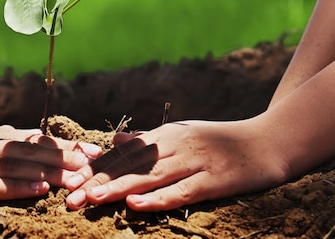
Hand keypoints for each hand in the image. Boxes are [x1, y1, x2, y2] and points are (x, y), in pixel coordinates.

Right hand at [0, 123, 103, 202]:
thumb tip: (26, 136)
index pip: (28, 138)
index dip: (60, 144)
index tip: (89, 150)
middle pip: (26, 150)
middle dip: (62, 157)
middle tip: (93, 164)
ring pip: (13, 166)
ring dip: (47, 172)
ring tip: (77, 178)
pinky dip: (16, 187)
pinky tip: (39, 190)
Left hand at [65, 118, 289, 210]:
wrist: (267, 141)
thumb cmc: (219, 141)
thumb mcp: (180, 135)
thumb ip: (148, 140)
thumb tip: (115, 140)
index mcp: (164, 135)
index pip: (123, 154)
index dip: (95, 168)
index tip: (70, 181)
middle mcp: (174, 145)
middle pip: (130, 165)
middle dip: (98, 181)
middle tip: (70, 197)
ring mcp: (194, 161)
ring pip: (150, 177)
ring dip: (118, 188)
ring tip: (91, 198)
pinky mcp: (214, 180)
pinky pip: (182, 191)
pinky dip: (158, 198)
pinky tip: (136, 204)